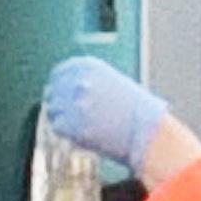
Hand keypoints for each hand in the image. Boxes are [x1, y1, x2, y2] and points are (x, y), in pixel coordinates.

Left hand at [42, 56, 171, 174]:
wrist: (147, 131)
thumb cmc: (134, 109)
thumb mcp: (111, 82)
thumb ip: (88, 82)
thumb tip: (64, 90)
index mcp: (89, 67)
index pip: (59, 73)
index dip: (58, 86)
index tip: (60, 95)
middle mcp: (80, 82)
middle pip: (53, 91)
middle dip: (58, 102)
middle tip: (65, 113)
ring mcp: (75, 104)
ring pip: (53, 109)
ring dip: (60, 117)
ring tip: (76, 125)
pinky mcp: (73, 125)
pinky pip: (57, 126)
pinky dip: (65, 131)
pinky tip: (78, 133)